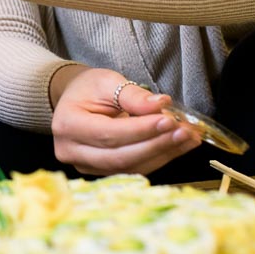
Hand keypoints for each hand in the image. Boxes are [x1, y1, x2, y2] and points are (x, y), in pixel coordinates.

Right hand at [48, 67, 201, 175]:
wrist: (75, 101)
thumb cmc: (88, 88)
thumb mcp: (107, 81)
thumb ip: (132, 95)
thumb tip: (161, 105)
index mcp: (67, 124)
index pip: (109, 134)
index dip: (141, 130)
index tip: (169, 120)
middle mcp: (71, 151)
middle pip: (119, 156)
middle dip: (156, 145)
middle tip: (184, 132)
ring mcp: (84, 166)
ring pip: (129, 167)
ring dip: (162, 154)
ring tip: (187, 138)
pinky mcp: (100, 172)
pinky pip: (132, 170)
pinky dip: (157, 158)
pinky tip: (177, 146)